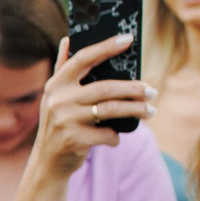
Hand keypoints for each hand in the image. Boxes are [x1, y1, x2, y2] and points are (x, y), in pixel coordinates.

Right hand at [33, 34, 155, 180]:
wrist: (47, 162)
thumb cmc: (58, 124)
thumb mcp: (55, 96)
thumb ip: (62, 68)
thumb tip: (68, 39)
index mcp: (56, 84)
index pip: (83, 58)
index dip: (106, 47)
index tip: (129, 39)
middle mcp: (58, 99)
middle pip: (105, 88)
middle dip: (133, 89)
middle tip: (152, 91)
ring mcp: (64, 120)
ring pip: (110, 110)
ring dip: (135, 110)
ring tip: (151, 110)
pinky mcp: (72, 140)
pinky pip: (105, 134)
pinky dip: (115, 136)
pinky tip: (116, 137)